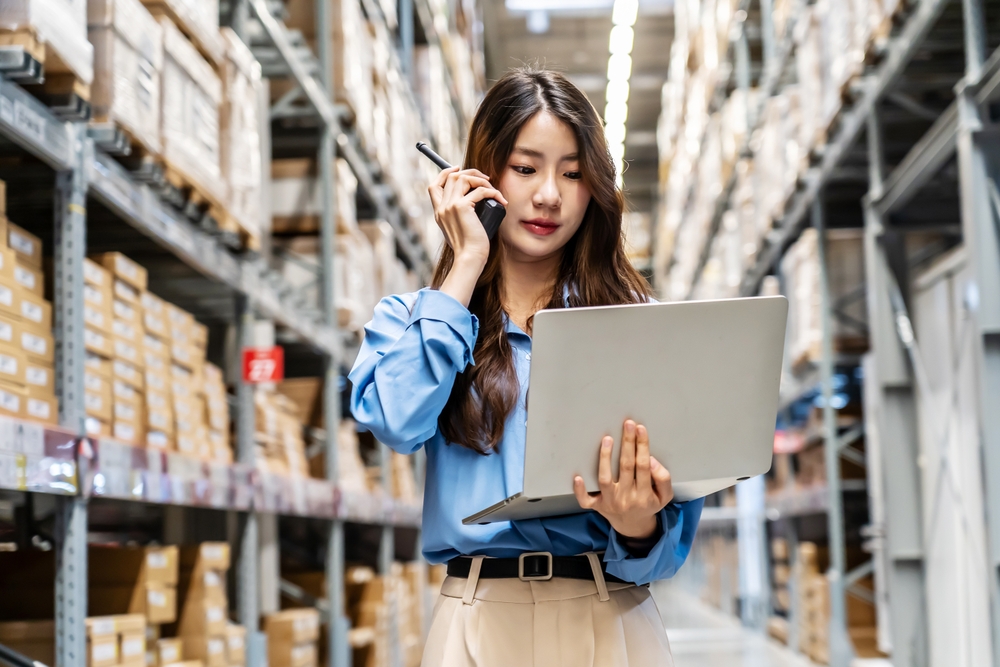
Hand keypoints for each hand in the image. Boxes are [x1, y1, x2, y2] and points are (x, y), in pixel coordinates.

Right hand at [427, 167, 507, 264]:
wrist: (470, 258)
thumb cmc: (469, 248)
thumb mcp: (460, 230)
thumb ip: (459, 217)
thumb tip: (474, 205)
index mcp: (439, 212)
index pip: (434, 185)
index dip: (445, 174)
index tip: (458, 169)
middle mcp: (442, 207)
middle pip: (452, 177)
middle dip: (470, 173)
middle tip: (485, 179)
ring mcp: (450, 206)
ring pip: (463, 178)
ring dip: (481, 180)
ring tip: (492, 189)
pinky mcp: (462, 207)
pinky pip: (480, 190)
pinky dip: (493, 192)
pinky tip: (500, 200)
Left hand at [573, 420, 673, 538]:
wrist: (633, 527)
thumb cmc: (648, 505)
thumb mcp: (665, 496)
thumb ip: (663, 478)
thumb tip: (651, 460)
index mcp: (644, 495)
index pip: (643, 466)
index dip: (642, 446)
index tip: (641, 429)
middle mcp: (626, 498)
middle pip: (626, 467)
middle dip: (628, 443)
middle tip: (628, 424)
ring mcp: (609, 502)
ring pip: (605, 479)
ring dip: (605, 458)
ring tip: (607, 438)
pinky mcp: (596, 506)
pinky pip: (585, 500)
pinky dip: (580, 490)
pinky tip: (577, 476)